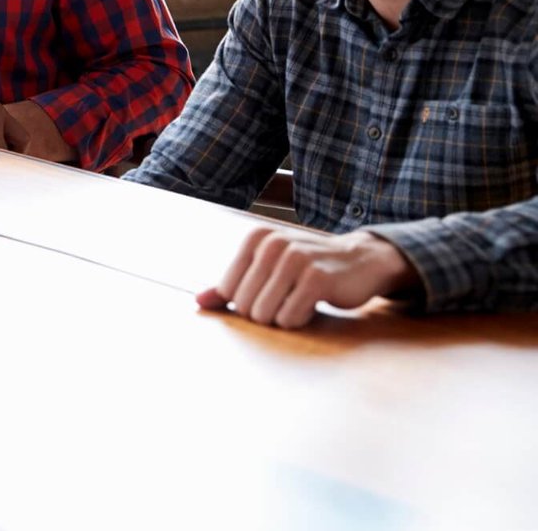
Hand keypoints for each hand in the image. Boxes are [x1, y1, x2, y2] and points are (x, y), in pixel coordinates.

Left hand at [197, 226, 418, 328]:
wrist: (360, 260)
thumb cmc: (306, 266)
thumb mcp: (266, 268)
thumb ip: (230, 285)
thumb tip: (198, 302)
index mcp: (255, 238)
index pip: (228, 290)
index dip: (246, 302)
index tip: (269, 291)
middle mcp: (273, 244)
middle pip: (244, 305)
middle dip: (263, 312)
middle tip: (287, 298)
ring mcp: (295, 259)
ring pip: (264, 314)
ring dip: (281, 318)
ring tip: (298, 301)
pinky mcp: (317, 279)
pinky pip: (289, 318)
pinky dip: (299, 320)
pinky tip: (312, 305)